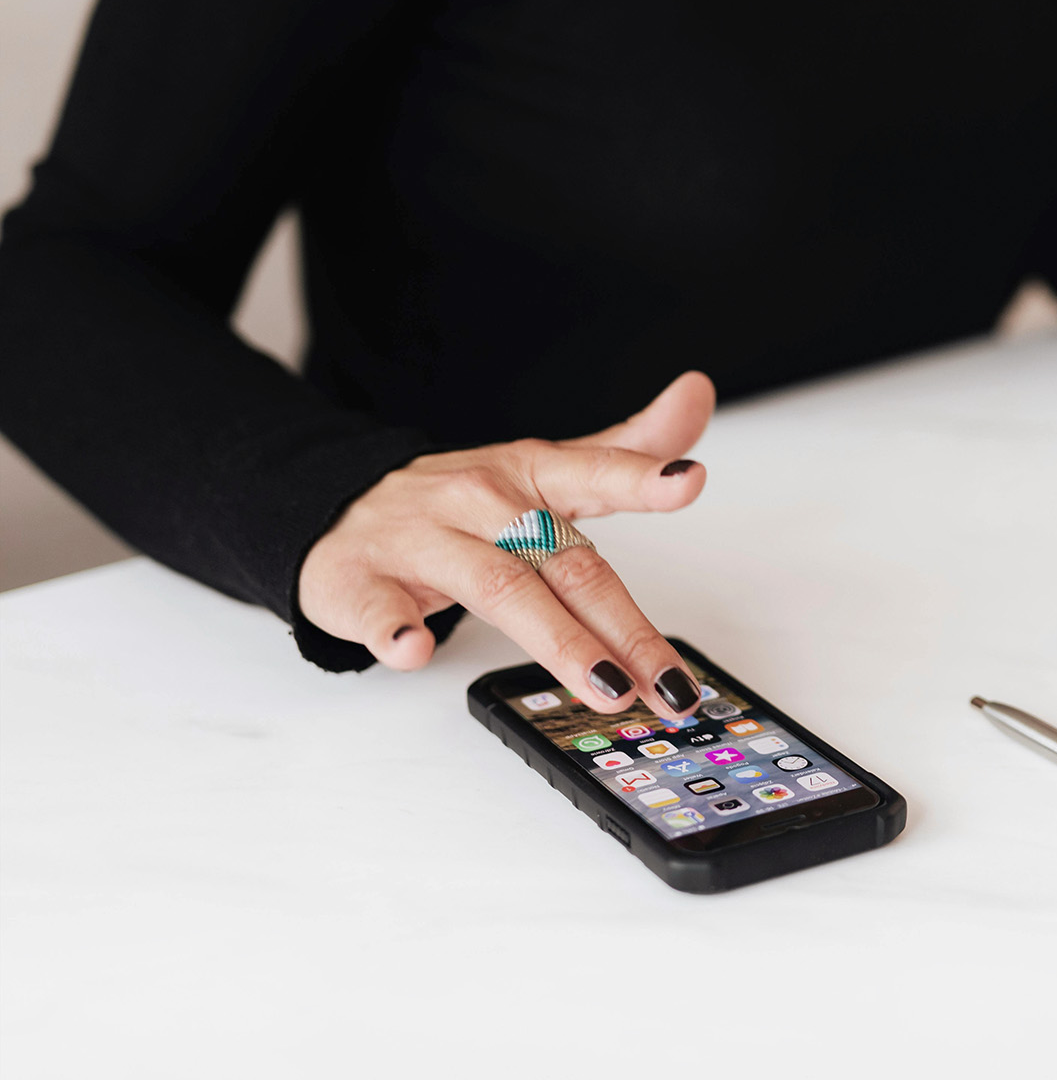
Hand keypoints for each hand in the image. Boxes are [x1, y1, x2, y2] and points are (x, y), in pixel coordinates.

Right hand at [299, 371, 715, 716]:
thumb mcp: (545, 469)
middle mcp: (480, 502)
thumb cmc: (460, 505)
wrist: (337, 508)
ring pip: (497, 587)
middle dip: (623, 627)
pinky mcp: (359, 582)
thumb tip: (697, 394)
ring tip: (606, 685)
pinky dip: (393, 630)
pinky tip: (413, 651)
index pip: (594, 472)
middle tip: (670, 681)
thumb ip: (626, 449)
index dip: (642, 477)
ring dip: (556, 641)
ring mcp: (420, 541)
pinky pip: (378, 607)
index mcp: (529, 475)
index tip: (687, 480)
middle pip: (563, 563)